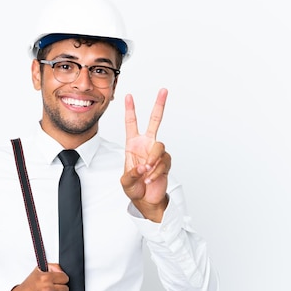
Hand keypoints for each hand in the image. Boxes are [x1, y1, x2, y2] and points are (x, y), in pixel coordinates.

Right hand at [6, 264, 68, 290]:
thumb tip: (61, 270)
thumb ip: (52, 267)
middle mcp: (48, 289)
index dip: (61, 279)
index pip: (65, 278)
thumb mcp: (37, 271)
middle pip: (66, 289)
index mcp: (46, 278)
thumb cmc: (26, 287)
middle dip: (60, 288)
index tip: (57, 281)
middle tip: (52, 289)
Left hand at [120, 88, 170, 221]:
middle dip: (159, 105)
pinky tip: (150, 179)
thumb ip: (131, 174)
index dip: (130, 110)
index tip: (128, 96)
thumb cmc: (134, 188)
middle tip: (163, 90)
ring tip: (146, 172)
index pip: (131, 123)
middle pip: (155, 121)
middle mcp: (146, 145)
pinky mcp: (166, 162)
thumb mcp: (125, 182)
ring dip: (152, 161)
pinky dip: (156, 172)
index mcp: (133, 144)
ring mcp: (157, 153)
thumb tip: (142, 167)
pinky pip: (163, 162)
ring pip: (159, 147)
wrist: (146, 199)